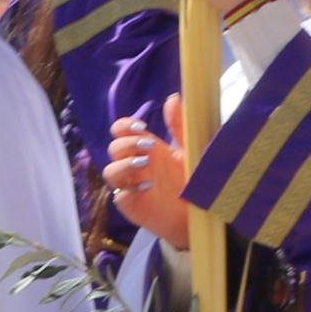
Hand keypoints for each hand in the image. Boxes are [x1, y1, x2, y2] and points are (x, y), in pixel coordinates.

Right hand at [105, 98, 193, 251]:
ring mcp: (131, 185)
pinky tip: (149, 187)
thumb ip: (180, 126)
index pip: (120, 131)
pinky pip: (120, 196)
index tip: (140, 126)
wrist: (199, 214)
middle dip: (127, 144)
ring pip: (110, 171)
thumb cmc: (192, 181)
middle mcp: (134, 165)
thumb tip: (172, 97)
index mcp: (145, 149)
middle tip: (149, 146)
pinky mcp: (132, 206)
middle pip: (114, 148)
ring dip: (123, 165)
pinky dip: (130, 190)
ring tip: (145, 164)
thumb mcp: (189, 150)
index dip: (124, 126)